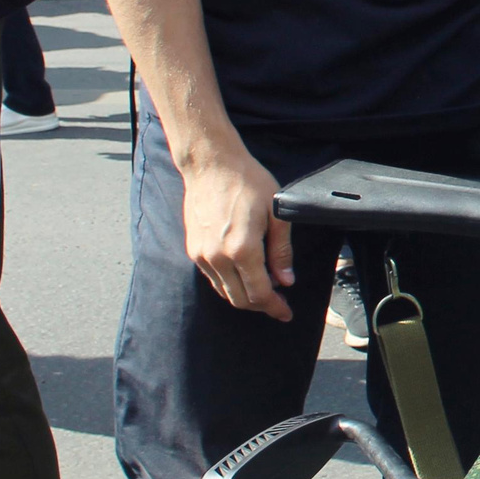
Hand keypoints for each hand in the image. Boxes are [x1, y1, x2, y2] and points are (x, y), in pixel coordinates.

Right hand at [178, 141, 294, 319]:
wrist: (211, 165)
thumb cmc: (247, 182)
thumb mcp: (276, 214)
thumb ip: (281, 251)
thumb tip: (286, 280)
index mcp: (242, 249)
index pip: (260, 293)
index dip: (275, 307)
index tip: (286, 313)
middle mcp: (218, 257)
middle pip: (240, 299)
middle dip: (262, 306)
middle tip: (279, 304)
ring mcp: (202, 255)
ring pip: (225, 292)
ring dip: (245, 297)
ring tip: (265, 291)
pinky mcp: (193, 250)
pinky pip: (213, 279)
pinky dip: (230, 284)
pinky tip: (245, 276)